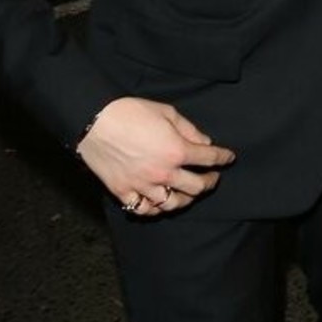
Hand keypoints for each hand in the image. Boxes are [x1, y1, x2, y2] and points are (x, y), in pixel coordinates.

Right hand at [77, 97, 234, 215]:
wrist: (93, 121)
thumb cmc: (129, 112)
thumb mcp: (166, 112)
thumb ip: (189, 130)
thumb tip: (205, 144)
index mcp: (176, 151)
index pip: (209, 158)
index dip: (223, 158)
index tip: (228, 158)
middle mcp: (163, 173)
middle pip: (196, 187)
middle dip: (210, 183)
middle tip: (212, 178)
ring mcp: (143, 185)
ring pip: (172, 204)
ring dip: (185, 200)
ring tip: (188, 193)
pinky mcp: (123, 191)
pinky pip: (144, 209)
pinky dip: (154, 209)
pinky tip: (159, 203)